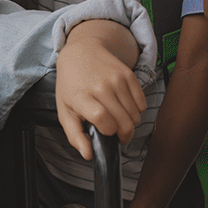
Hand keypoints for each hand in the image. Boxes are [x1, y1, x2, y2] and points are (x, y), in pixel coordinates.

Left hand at [55, 26, 146, 158]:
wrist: (82, 52)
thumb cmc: (71, 85)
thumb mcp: (65, 111)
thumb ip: (75, 136)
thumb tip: (89, 155)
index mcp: (81, 97)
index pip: (103, 120)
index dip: (108, 131)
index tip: (106, 133)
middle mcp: (101, 87)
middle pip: (124, 121)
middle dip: (123, 134)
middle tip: (116, 133)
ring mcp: (117, 80)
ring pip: (135, 115)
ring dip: (129, 123)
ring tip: (118, 118)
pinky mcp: (129, 75)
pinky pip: (142, 104)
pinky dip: (136, 111)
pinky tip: (124, 107)